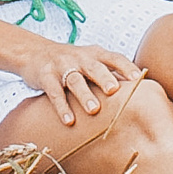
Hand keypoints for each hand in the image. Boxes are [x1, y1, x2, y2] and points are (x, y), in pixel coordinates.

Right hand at [15, 36, 138, 126]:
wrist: (34, 52)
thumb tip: (139, 90)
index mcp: (94, 53)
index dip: (125, 66)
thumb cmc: (71, 62)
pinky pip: (54, 92)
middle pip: (94, 67)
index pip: (113, 57)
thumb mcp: (90, 61)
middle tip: (114, 91)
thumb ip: (110, 72)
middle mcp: (79, 57)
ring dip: (84, 95)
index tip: (138, 77)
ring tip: (93, 110)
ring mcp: (62, 66)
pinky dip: (62, 106)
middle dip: (104, 78)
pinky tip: (69, 121)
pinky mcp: (46, 76)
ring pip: (75, 80)